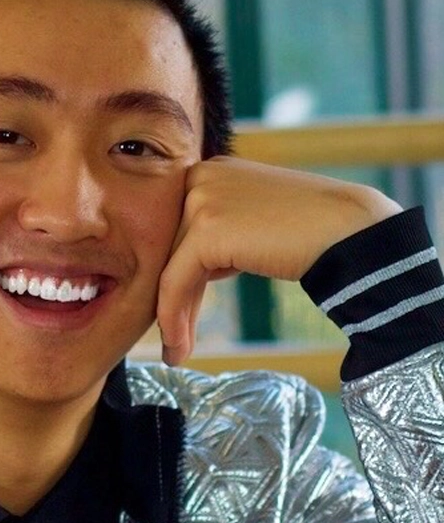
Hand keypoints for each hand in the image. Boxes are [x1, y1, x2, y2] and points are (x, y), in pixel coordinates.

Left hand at [157, 157, 401, 364]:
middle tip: (174, 339)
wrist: (352, 230)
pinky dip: (173, 317)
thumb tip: (189, 272)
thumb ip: (218, 234)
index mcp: (209, 170)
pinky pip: (175, 282)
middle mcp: (198, 177)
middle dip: (176, 299)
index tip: (177, 314)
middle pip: (172, 251)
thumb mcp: (250, 223)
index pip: (178, 232)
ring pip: (169, 269)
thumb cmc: (309, 232)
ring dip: (172, 316)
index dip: (177, 278)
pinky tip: (179, 346)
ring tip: (176, 352)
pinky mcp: (206, 230)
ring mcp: (199, 200)